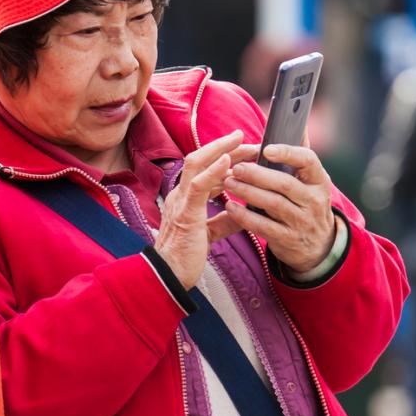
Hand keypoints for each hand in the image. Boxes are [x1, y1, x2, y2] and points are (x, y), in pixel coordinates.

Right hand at [156, 130, 244, 288]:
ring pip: (196, 163)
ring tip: (240, 140)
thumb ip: (225, 221)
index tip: (244, 152)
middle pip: (200, 159)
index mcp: (185, 198)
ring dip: (220, 149)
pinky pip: (198, 186)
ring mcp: (180, 201)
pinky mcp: (186, 212)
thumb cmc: (185, 257)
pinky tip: (228, 160)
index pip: (204, 170)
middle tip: (247, 139)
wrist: (168, 276)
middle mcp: (180, 194)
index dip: (224, 158)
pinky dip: (213, 170)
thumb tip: (244, 213)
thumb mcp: (210, 234)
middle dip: (225, 147)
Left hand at [221, 143, 337, 274]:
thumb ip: (301, 155)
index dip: (288, 153)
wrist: (318, 246)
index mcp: (319, 180)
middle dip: (258, 175)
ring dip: (248, 192)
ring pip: (273, 204)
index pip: (308, 161)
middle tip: (236, 167)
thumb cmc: (307, 203)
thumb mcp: (311, 181)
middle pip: (285, 184)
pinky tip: (230, 207)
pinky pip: (264, 227)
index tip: (266, 149)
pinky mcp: (288, 240)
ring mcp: (302, 222)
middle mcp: (313, 201)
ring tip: (228, 182)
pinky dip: (245, 217)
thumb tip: (297, 124)